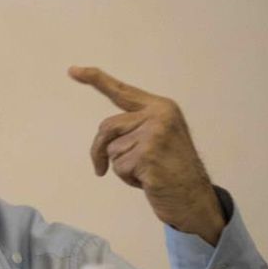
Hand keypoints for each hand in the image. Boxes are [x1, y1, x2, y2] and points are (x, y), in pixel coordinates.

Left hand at [69, 66, 224, 244]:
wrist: (194, 198)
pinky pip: (119, 167)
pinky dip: (128, 179)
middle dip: (99, 150)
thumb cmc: (171, 171)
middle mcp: (158, 115)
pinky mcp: (148, 155)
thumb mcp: (158, 139)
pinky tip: (149, 181)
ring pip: (112, 150)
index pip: (121, 91)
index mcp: (161, 107)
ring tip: (147, 173)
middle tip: (100, 169)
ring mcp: (154, 134)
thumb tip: (103, 140)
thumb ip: (134, 128)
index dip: (95, 79)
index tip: (73, 70)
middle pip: (106, 127)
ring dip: (122, 168)